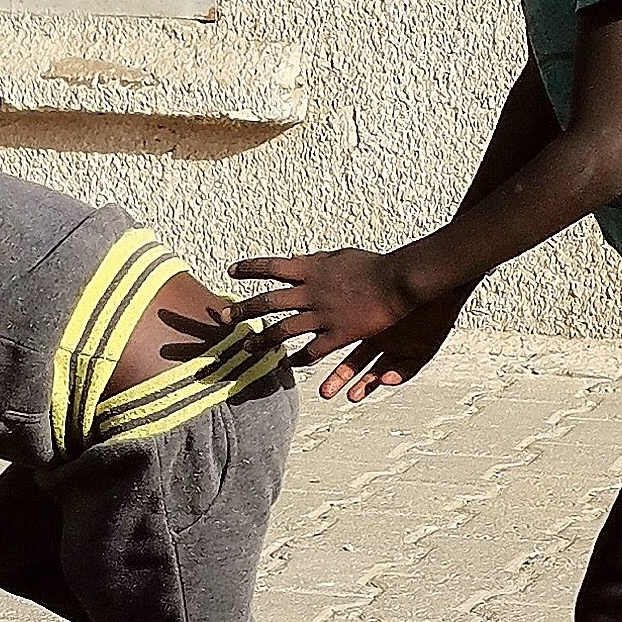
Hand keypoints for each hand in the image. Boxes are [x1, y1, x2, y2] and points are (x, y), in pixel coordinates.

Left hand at [227, 246, 428, 374]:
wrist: (399, 282)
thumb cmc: (374, 265)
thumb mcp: (340, 256)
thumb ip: (316, 261)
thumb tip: (296, 260)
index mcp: (310, 270)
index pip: (271, 267)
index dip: (249, 268)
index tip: (231, 271)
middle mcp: (310, 293)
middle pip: (268, 302)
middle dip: (243, 310)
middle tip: (223, 317)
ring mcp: (322, 315)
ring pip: (283, 330)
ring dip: (262, 339)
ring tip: (246, 347)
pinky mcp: (338, 334)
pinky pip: (313, 351)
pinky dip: (299, 358)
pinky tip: (289, 365)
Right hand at [315, 290, 467, 402]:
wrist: (433, 278)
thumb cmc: (405, 280)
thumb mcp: (370, 287)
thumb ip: (345, 302)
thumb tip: (332, 318)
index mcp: (368, 324)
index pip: (343, 343)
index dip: (329, 352)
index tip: (312, 364)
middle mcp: (382, 337)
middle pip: (357, 363)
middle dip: (340, 378)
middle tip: (325, 391)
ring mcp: (401, 345)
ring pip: (379, 371)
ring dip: (365, 384)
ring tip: (350, 396)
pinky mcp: (421, 351)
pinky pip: (407, 369)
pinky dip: (396, 376)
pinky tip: (384, 379)